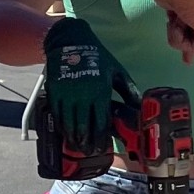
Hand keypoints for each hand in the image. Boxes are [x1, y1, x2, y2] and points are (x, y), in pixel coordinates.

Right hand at [42, 18, 136, 149]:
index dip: (102, 138)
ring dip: (73, 139)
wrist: (70, 41)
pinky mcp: (54, 93)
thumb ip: (129, 91)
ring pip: (69, 124)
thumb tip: (139, 107)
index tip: (102, 148)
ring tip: (77, 147)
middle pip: (84, 127)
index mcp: (100, 91)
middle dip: (87, 143)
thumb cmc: (97, 56)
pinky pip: (57, 115)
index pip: (101, 122)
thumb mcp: (116, 71)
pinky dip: (61, 126)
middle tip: (90, 152)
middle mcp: (82, 95)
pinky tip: (65, 133)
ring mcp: (66, 95)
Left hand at [154, 0, 193, 63]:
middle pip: (191, 39)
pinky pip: (172, 24)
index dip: (193, 48)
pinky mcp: (174, 7)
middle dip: (184, 39)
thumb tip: (189, 59)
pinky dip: (171, 24)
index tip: (184, 57)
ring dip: (175, 31)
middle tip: (179, 28)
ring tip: (174, 21)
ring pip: (180, 33)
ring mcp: (188, 11)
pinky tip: (170, 17)